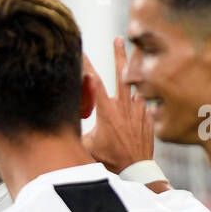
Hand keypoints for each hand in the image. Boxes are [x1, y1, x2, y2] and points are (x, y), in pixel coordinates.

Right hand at [81, 37, 154, 173]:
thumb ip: (78, 131)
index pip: (94, 82)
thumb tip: (62, 127)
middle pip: (122, 74)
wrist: (135, 172)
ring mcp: (139, 111)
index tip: (81, 52)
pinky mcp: (148, 119)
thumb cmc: (108, 161)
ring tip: (136, 58)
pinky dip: (141, 98)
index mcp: (107, 111)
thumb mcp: (86, 146)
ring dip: (135, 73)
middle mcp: (124, 107)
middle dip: (119, 55)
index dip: (86, 66)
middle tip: (119, 39)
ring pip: (137, 86)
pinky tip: (138, 96)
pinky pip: (144, 104)